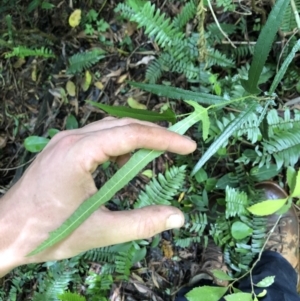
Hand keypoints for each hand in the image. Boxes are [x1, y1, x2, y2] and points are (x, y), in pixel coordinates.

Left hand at [0, 117, 195, 275]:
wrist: (4, 231)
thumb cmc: (47, 232)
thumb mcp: (99, 232)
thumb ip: (141, 224)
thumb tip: (178, 217)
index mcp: (78, 153)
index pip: (131, 135)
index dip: (164, 139)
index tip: (188, 146)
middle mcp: (72, 138)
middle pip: (123, 125)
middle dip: (155, 133)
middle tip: (180, 146)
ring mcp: (65, 140)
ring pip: (111, 127)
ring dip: (138, 136)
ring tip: (160, 150)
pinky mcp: (64, 147)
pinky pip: (99, 136)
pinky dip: (120, 143)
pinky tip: (128, 159)